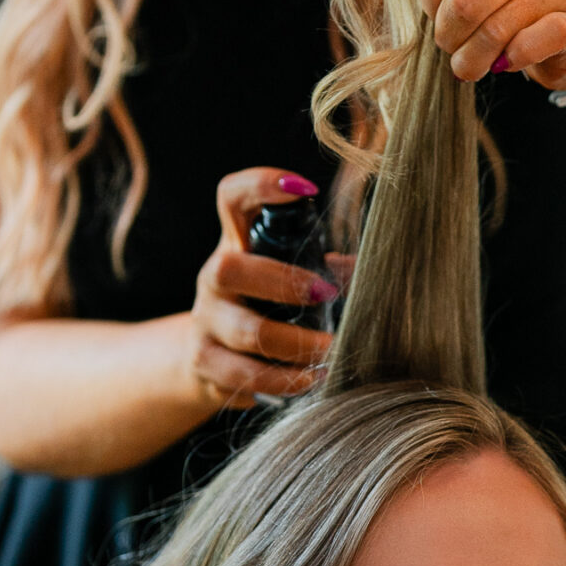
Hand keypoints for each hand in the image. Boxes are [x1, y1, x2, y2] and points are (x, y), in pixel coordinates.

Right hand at [173, 168, 337, 412]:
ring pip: (245, 330)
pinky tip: (310, 380)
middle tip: (326, 294)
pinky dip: (282, 380)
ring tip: (331, 350)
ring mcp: (205, 320)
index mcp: (238, 243)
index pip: (233, 198)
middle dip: (283, 282)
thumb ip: (325, 269)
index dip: (261, 184)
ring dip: (295, 342)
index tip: (304, 188)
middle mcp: (215, 277)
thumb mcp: (290, 280)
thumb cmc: (267, 309)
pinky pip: (243, 374)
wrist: (209, 361)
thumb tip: (361, 270)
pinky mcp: (204, 361)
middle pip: (232, 268)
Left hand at [392, 0, 565, 91]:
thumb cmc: (508, 2)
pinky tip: (506, 62)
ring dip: (472, 59)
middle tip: (451, 48)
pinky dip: (510, 60)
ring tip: (470, 65)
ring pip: (495, 30)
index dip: (431, 7)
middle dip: (448, 36)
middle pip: (465, 2)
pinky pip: (528, 45)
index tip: (440, 18)